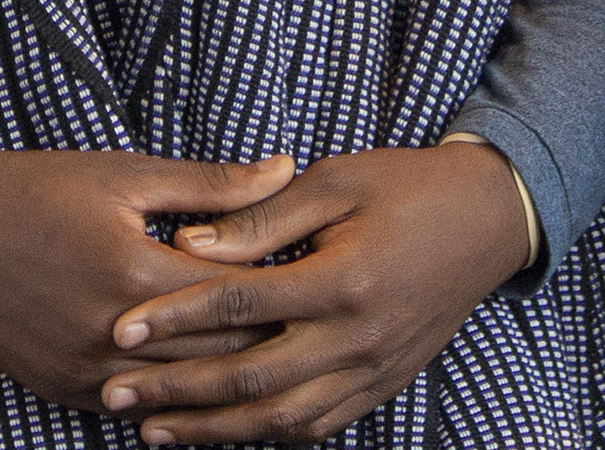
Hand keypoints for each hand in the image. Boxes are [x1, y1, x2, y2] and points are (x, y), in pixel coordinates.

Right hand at [0, 127, 297, 410]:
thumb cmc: (36, 189)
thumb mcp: (126, 175)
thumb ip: (212, 185)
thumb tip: (285, 169)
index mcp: (136, 274)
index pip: (238, 299)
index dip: (284, 288)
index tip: (318, 275)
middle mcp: (113, 335)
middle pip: (219, 354)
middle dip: (265, 337)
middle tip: (309, 321)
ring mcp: (84, 373)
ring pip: (180, 391)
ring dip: (223, 375)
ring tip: (267, 355)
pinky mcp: (61, 390)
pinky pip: (134, 407)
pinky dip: (171, 393)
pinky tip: (202, 380)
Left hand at [96, 141, 530, 442]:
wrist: (489, 220)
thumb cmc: (406, 187)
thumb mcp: (335, 181)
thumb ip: (262, 218)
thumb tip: (190, 246)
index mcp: (342, 280)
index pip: (241, 305)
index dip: (176, 319)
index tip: (121, 328)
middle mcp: (358, 338)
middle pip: (252, 379)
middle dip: (177, 392)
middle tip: (115, 395)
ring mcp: (374, 371)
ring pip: (281, 420)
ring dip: (213, 431)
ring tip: (153, 433)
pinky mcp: (383, 385)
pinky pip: (318, 426)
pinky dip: (267, 437)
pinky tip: (224, 434)